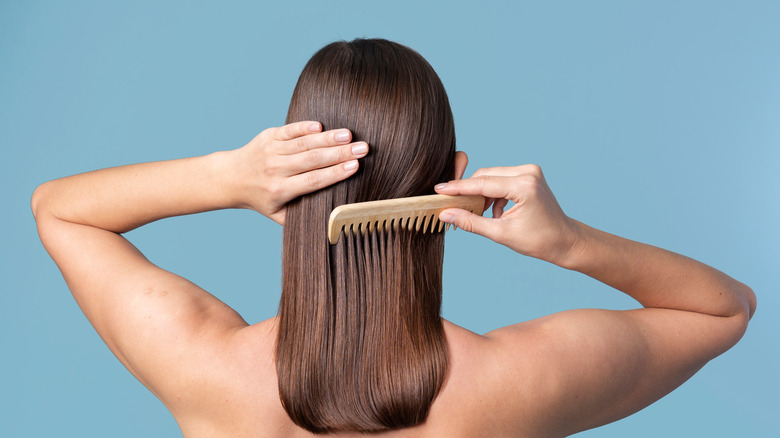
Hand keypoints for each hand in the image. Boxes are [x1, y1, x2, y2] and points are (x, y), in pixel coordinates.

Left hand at [234, 121, 367, 223]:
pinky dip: (305, 127)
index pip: (313, 180)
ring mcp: (271, 150)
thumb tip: (331, 220)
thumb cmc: (261, 198)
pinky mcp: (268, 136)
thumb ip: (301, 216)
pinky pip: (289, 130)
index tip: (355, 166)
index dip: (335, 173)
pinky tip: (321, 126)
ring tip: (349, 135)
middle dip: (340, 153)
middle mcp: (275, 169)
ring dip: (328, 138)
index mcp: (280, 190)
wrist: (231, 178)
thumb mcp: (278, 215)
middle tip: (363, 148)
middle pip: (312, 160)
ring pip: (303, 143)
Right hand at [434, 164, 579, 265]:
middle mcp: (528, 172)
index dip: (458, 188)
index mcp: (523, 186)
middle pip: (485, 176)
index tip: (439, 190)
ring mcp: (530, 171)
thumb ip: (471, 222)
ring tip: (481, 215)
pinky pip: (501, 179)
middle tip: (453, 206)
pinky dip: (493, 194)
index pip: (482, 183)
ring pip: (492, 177)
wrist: (565, 241)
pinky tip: (496, 212)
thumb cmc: (539, 241)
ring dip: (482, 194)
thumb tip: (446, 214)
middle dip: (468, 191)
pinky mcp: (529, 175)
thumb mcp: (501, 234)